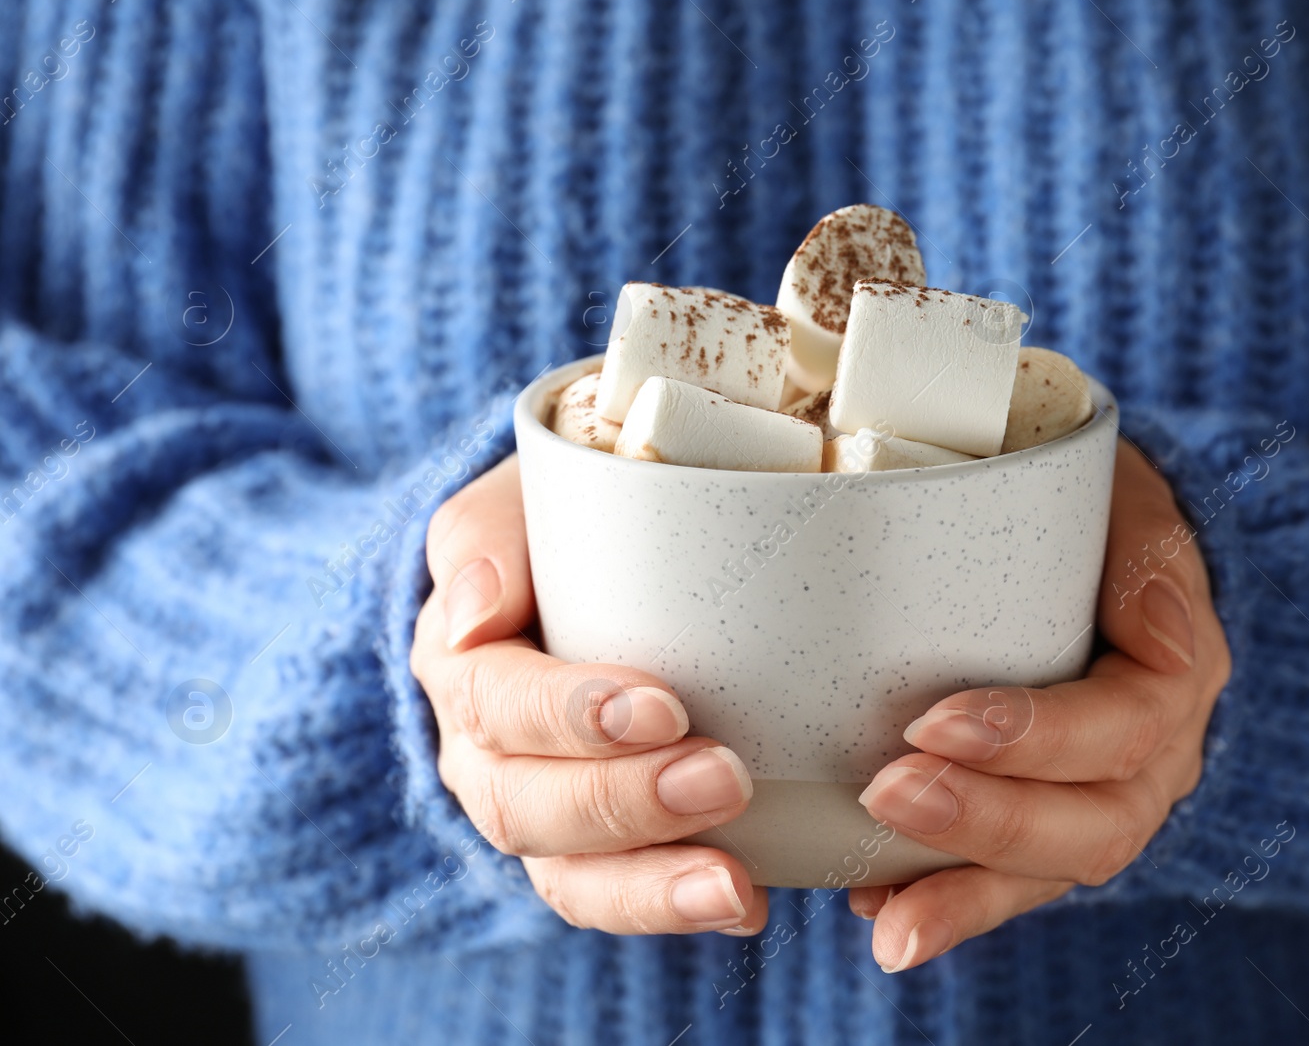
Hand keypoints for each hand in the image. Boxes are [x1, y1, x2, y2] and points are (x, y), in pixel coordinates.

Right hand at [410, 455, 768, 935]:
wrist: (591, 561)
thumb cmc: (566, 523)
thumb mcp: (519, 500)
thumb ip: (485, 534)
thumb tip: (473, 612)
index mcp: (461, 661)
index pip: (494, 703)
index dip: (570, 716)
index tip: (664, 708)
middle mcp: (482, 752)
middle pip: (527, 805)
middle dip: (625, 803)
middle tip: (725, 779)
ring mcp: (534, 809)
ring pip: (566, 875)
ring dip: (650, 886)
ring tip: (733, 888)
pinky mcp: (590, 850)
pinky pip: (614, 897)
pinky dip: (673, 907)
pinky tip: (748, 904)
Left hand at [848, 439, 1230, 970]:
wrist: (1087, 543)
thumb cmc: (1094, 511)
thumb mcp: (1127, 498)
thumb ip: (1148, 548)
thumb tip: (1164, 636)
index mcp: (1179, 673)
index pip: (1125, 724)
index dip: (1037, 737)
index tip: (934, 722)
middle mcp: (1156, 758)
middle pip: (1093, 822)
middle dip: (988, 821)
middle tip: (886, 794)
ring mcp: (1106, 803)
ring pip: (1052, 873)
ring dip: (964, 893)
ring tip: (886, 918)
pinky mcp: (1049, 828)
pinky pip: (1008, 886)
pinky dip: (946, 906)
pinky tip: (877, 913)